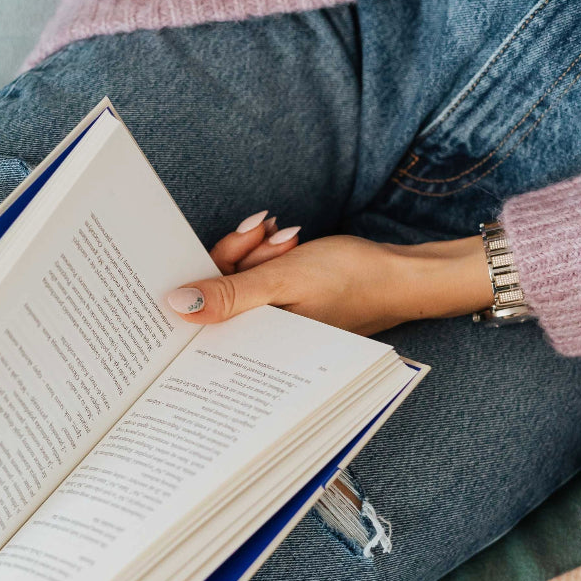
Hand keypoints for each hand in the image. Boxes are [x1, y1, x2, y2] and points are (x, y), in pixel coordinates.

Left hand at [167, 211, 493, 334]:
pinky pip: (261, 279)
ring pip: (241, 281)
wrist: (403, 274)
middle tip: (264, 234)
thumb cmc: (351, 280)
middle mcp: (263, 340)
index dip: (205, 277)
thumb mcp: (283, 281)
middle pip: (220, 295)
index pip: (205, 319)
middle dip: (238, 256)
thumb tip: (177, 306)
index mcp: (259, 346)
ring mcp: (276, 322)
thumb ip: (228, 295)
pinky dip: (269, 256)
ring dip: (256, 252)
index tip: (222, 248)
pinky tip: (289, 241)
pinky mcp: (288, 305)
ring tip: (287, 238)